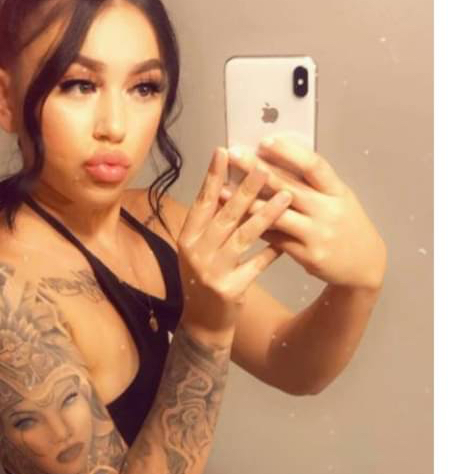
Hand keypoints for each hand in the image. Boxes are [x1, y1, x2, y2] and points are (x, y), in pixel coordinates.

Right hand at [178, 147, 292, 336]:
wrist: (203, 323)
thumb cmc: (205, 279)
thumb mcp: (200, 249)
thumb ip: (211, 223)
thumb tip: (226, 187)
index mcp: (187, 238)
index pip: (202, 202)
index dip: (213, 176)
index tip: (224, 151)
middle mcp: (196, 253)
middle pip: (225, 215)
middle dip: (246, 189)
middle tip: (264, 167)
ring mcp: (212, 272)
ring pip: (243, 237)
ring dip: (266, 214)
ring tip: (287, 196)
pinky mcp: (230, 289)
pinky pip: (256, 265)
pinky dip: (271, 251)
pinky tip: (287, 240)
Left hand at [220, 136, 386, 290]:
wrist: (365, 265)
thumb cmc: (346, 226)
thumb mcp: (340, 198)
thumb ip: (314, 183)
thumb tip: (279, 159)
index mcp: (337, 191)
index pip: (314, 165)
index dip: (289, 152)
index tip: (265, 141)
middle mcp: (328, 211)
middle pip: (289, 186)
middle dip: (257, 169)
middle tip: (234, 155)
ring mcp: (318, 234)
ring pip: (277, 215)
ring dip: (248, 202)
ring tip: (222, 190)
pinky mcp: (308, 255)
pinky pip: (276, 239)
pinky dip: (255, 227)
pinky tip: (235, 219)